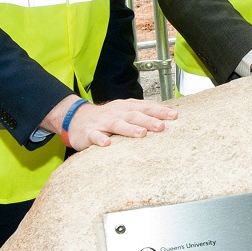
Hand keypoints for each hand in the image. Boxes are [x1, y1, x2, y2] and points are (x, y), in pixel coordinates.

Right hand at [44, 96, 176, 150]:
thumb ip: (144, 112)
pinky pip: (95, 136)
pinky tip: (107, 143)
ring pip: (117, 124)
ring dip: (130, 129)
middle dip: (149, 120)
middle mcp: (117, 113)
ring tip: (142, 133)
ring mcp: (103, 122)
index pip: (146, 107)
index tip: (174, 116)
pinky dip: (101, 139)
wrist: (77, 118)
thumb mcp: (126, 111)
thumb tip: (168, 113)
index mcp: (127, 107)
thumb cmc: (108, 117)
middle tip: (162, 126)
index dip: (159, 111)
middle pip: (134, 115)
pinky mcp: (90, 132)